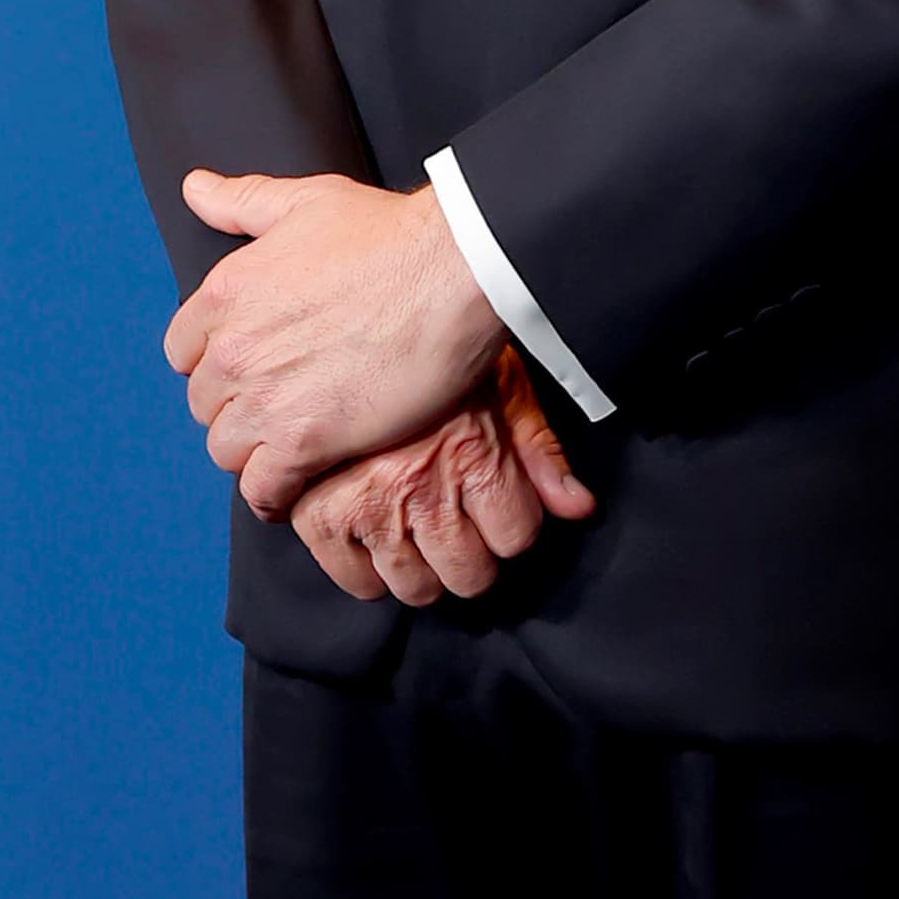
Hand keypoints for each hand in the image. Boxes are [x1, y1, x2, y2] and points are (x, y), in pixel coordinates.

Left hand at [165, 169, 507, 518]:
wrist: (450, 271)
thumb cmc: (388, 234)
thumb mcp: (304, 201)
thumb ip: (242, 201)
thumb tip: (195, 188)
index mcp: (223, 294)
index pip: (182, 353)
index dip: (216, 364)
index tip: (251, 370)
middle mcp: (232, 350)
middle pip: (205, 405)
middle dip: (237, 409)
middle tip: (280, 409)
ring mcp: (264, 399)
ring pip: (226, 450)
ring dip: (253, 453)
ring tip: (289, 450)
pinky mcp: (304, 441)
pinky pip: (261, 489)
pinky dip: (272, 496)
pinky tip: (291, 491)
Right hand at [286, 354, 598, 605]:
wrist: (360, 312)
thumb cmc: (436, 343)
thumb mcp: (501, 383)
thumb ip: (540, 450)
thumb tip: (579, 507)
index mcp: (472, 454)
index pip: (517, 536)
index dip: (512, 524)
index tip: (495, 508)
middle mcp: (422, 487)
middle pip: (470, 574)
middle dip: (471, 558)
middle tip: (457, 531)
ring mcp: (368, 504)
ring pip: (417, 587)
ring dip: (424, 572)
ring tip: (417, 538)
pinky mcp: (319, 514)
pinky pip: (356, 581)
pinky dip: (367, 575)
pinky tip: (375, 547)